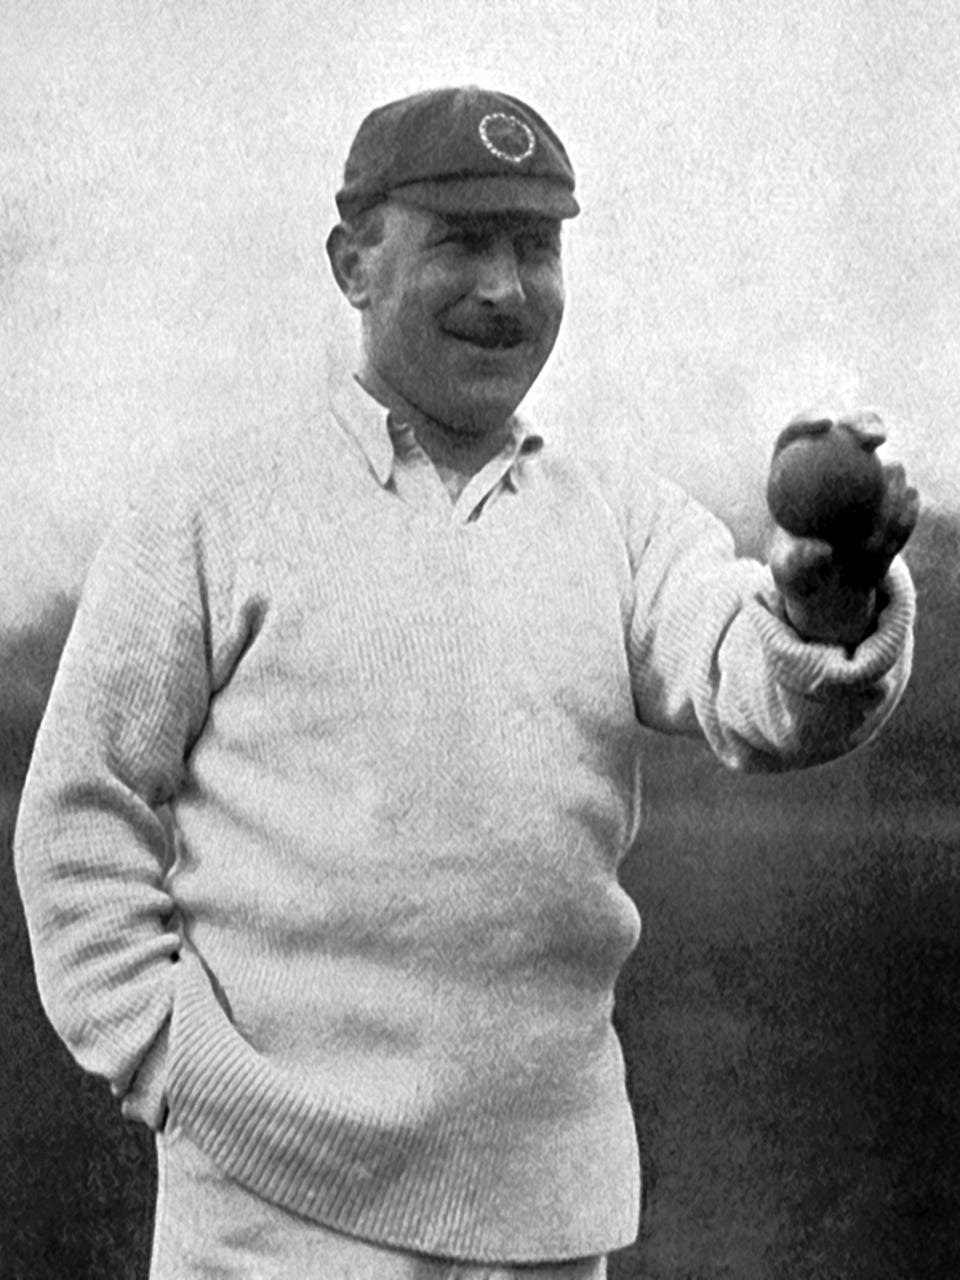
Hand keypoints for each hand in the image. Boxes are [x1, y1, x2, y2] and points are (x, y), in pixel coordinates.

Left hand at [767, 411, 918, 648]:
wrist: (828, 580)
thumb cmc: (797, 570)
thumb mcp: (792, 574)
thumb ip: (799, 562)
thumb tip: (820, 550)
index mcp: (792, 470)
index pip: (797, 434)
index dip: (810, 419)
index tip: (826, 423)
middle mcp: (830, 465)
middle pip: (847, 430)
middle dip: (864, 422)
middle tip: (875, 437)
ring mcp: (862, 478)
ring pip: (880, 461)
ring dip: (887, 472)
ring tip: (891, 483)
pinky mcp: (887, 496)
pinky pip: (900, 495)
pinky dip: (903, 501)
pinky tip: (908, 505)